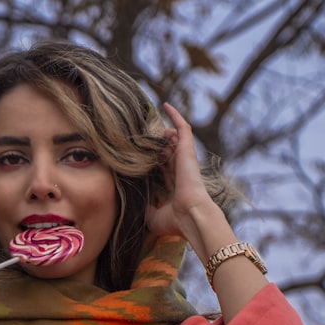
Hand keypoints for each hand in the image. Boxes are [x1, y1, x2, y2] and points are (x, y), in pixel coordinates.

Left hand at [145, 102, 222, 240]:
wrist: (190, 215)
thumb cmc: (175, 220)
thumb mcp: (153, 216)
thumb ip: (145, 208)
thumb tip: (134, 204)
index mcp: (174, 183)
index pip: (162, 166)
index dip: (152, 159)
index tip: (139, 153)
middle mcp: (179, 169)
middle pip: (166, 149)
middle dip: (155, 142)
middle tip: (139, 133)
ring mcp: (184, 158)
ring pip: (172, 137)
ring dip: (160, 130)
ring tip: (145, 120)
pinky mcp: (187, 150)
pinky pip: (182, 128)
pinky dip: (175, 116)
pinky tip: (164, 105)